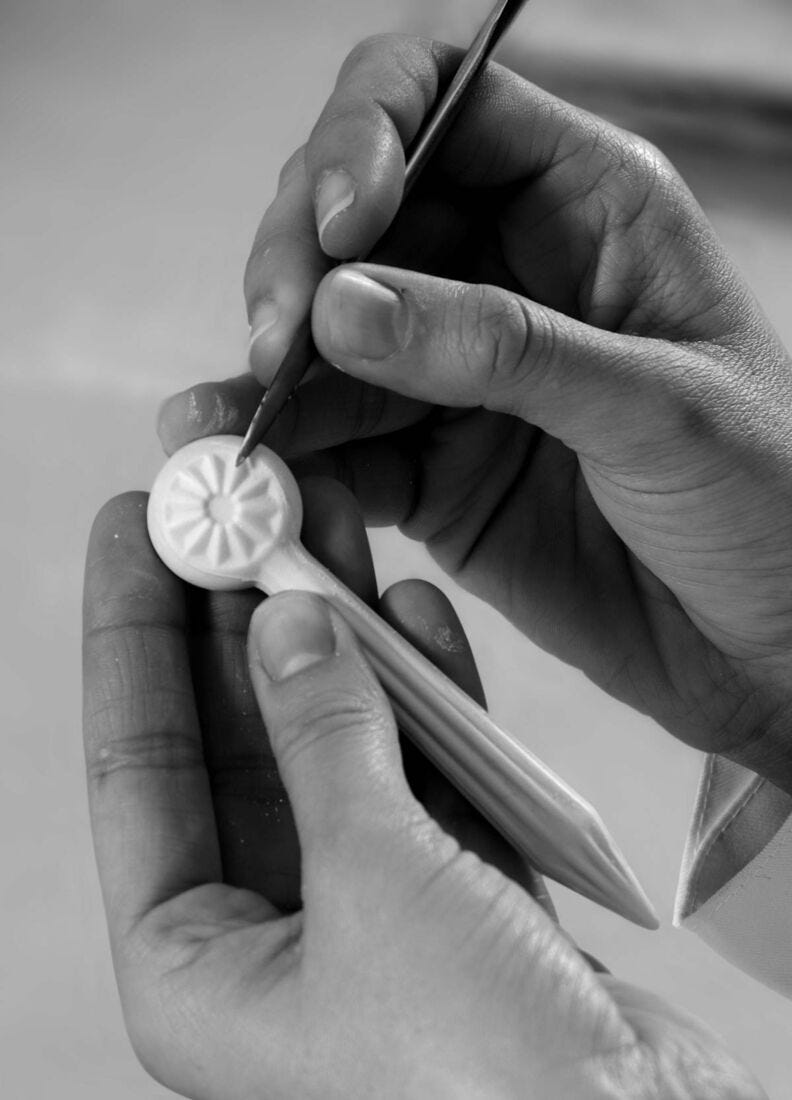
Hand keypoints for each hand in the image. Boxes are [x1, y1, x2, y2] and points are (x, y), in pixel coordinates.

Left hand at [83, 488, 762, 1097]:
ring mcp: (374, 911)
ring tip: (327, 532)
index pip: (137, 766)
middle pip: (242, 739)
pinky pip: (426, 773)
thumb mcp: (374, 886)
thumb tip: (283, 626)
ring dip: (341, 641)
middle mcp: (278, 937)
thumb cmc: (483, 1084)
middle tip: (241, 517)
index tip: (136, 535)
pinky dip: (424, 696)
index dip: (131, 638)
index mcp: (200, 966)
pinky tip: (410, 615)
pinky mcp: (464, 896)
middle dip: (244, 622)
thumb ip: (325, 744)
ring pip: (340, 744)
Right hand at [160, 35, 791, 790]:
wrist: (776, 639)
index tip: (340, 225)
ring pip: (332, 345)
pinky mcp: (438, 469)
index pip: (443, 106)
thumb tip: (348, 305)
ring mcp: (463, 377)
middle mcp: (509, 277)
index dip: (367, 136)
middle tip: (276, 343)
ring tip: (219, 428)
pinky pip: (345, 449)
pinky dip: (296, 465)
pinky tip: (257, 481)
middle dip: (297, 271)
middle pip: (357, 222)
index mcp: (586, 208)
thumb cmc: (775, 499)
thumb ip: (505, 350)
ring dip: (268, 381)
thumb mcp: (659, 407)